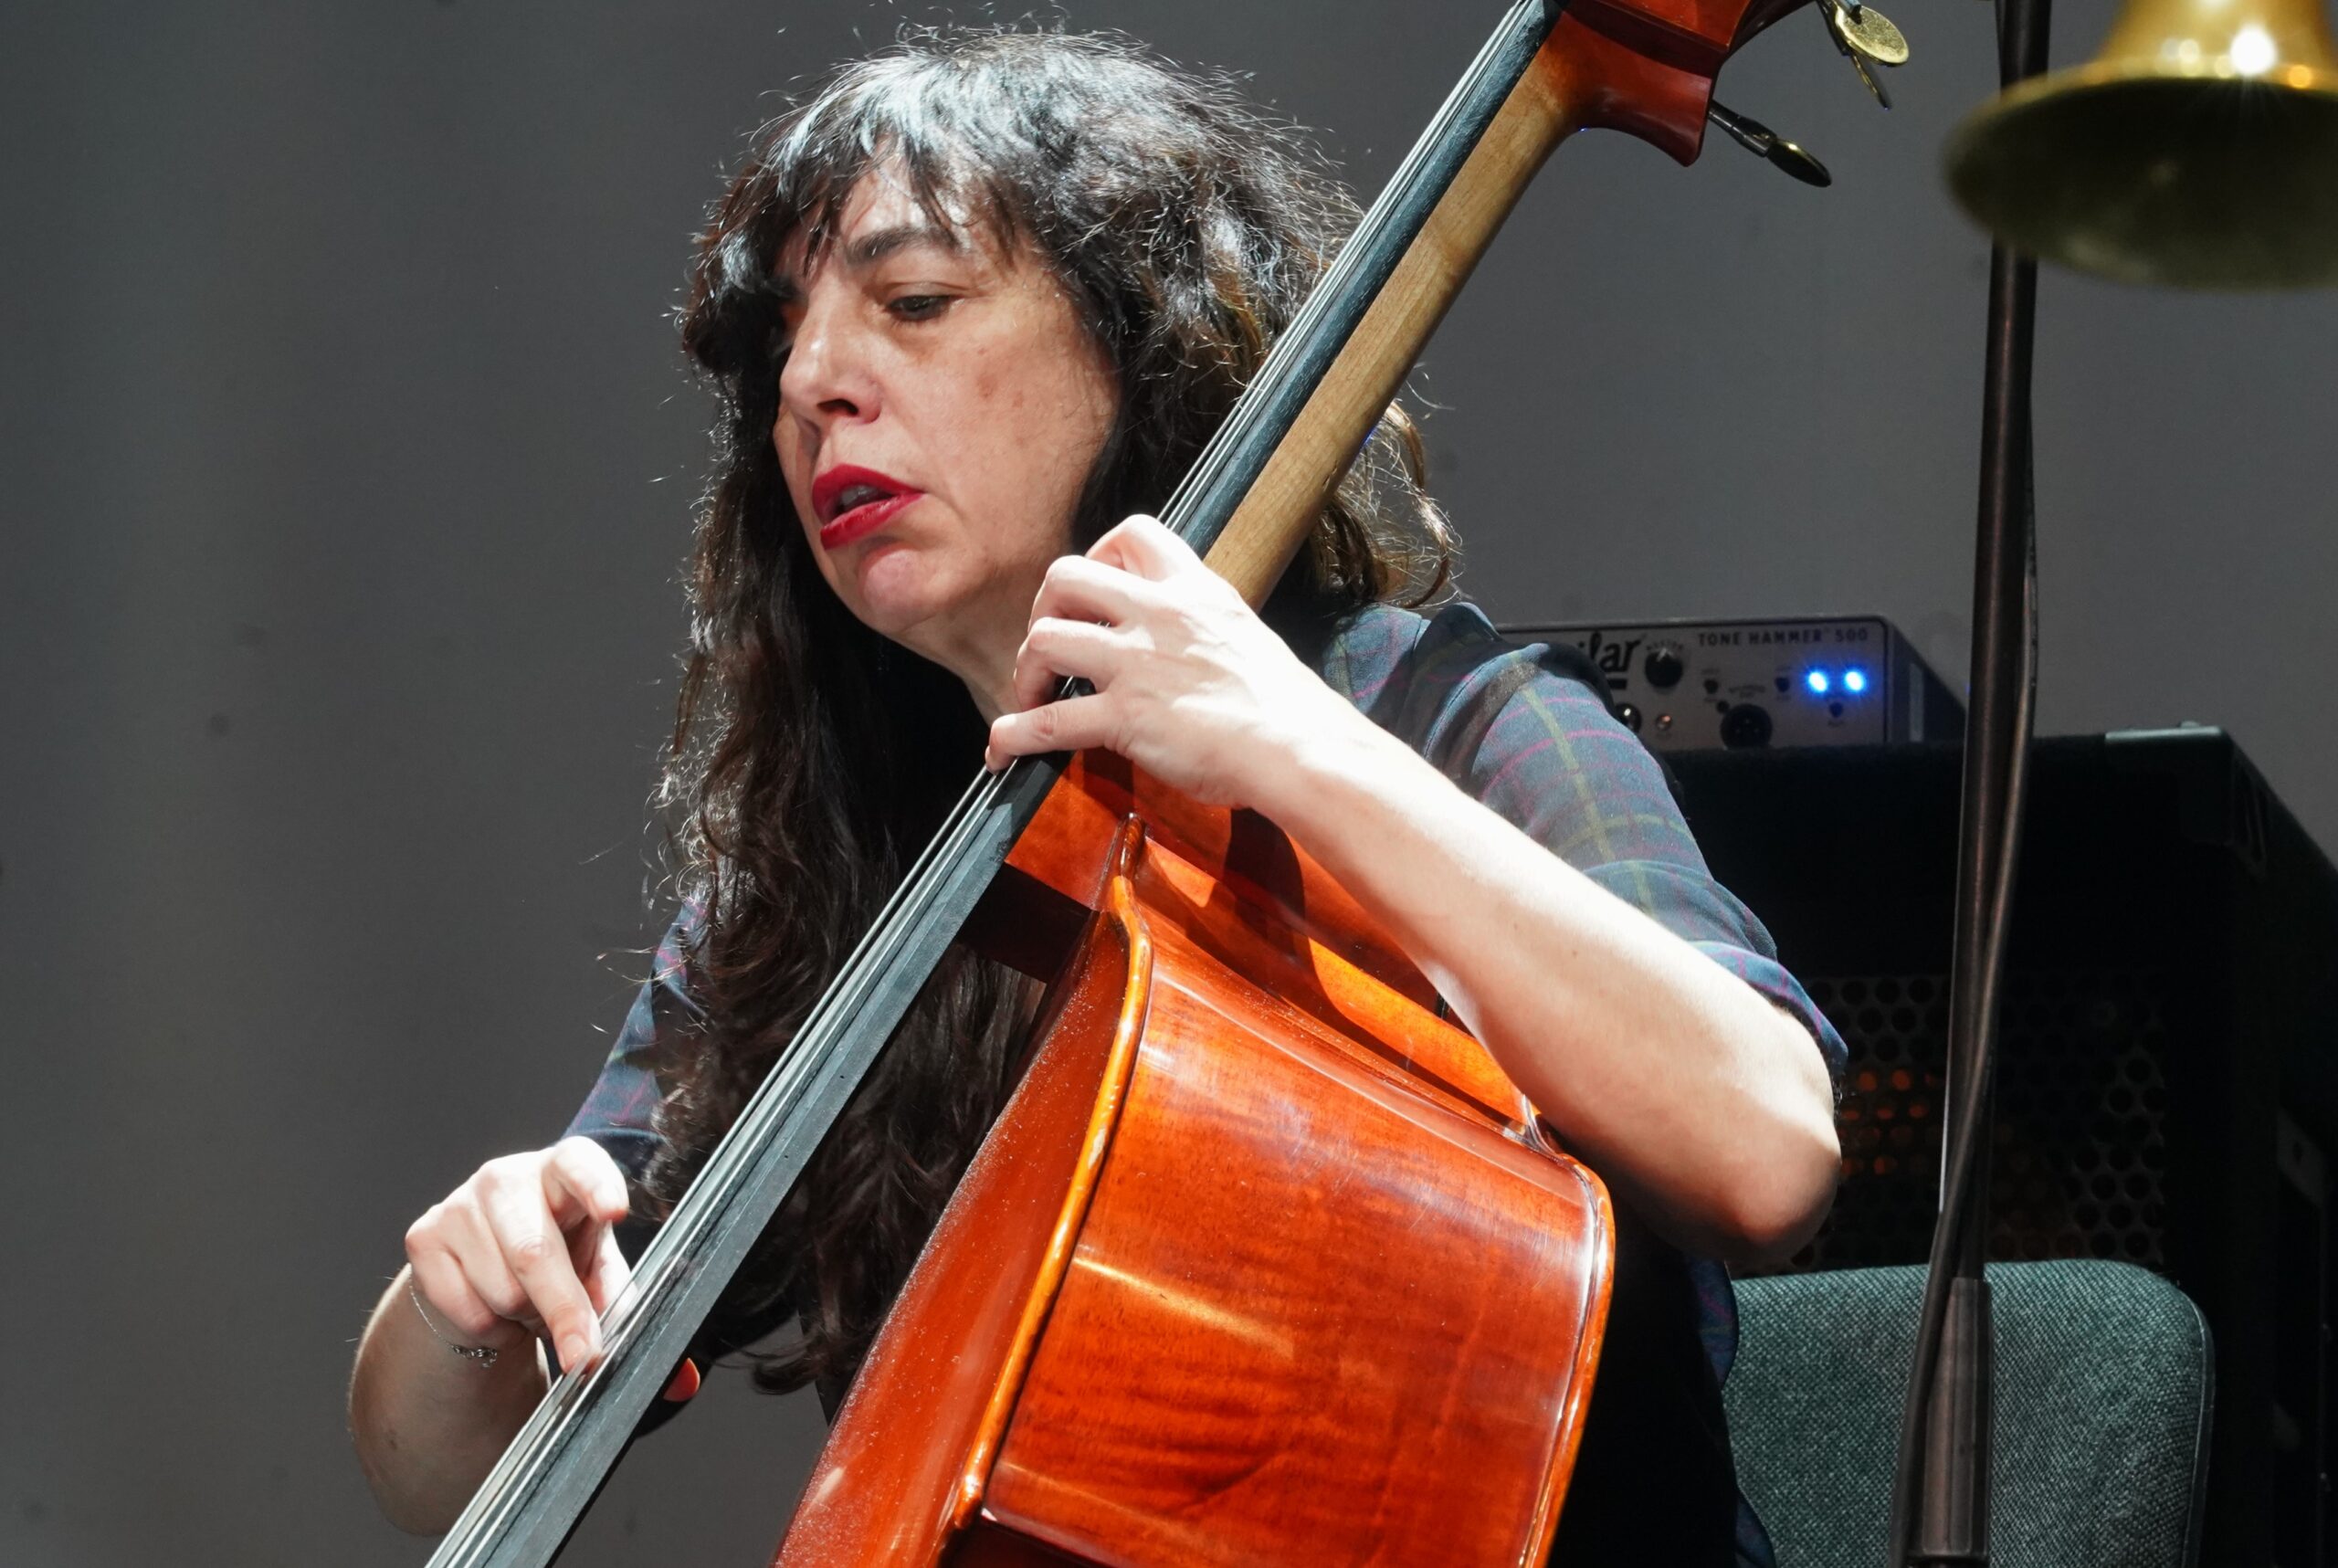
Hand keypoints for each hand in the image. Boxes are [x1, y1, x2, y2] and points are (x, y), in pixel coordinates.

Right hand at [403, 1136, 630, 1376]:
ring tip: (531, 1305)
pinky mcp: (424, 1238)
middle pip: (535, 1250)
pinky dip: (488, 1327)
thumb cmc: (559, 1259)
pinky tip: (493, 1306)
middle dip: (563, 1310)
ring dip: (523, 1317)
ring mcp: (461, 1204)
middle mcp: (510, 1176)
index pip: (581, 1163)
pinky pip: (465, 1308)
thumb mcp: (598, 1275)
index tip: (614, 1211)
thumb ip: (633, 1313)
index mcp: (566, 1169)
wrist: (483, 1270)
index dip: (596, 1185)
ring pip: (501, 1288)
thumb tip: (681, 1380)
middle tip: (583, 1355)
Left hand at [985, 515, 1367, 808]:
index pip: (1132, 533)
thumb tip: (1179, 645)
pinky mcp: (1127, 717)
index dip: (1097, 556)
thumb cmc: (1285, 707)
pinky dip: (1014, 734)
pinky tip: (1003, 748)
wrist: (1299, 748)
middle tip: (1049, 644)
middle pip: (1065, 575)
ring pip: (1045, 638)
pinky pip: (1048, 721)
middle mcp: (1160, 615)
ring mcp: (1138, 664)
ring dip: (1025, 670)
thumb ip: (1201, 628)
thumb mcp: (1243, 637)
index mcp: (1194, 590)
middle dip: (1043, 608)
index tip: (1094, 595)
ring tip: (1031, 697)